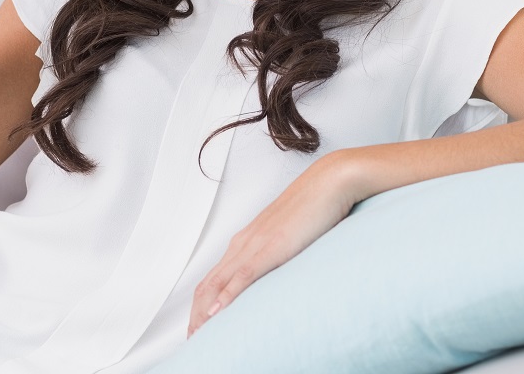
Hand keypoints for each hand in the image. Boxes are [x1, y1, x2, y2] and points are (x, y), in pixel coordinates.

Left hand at [187, 155, 356, 337]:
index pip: (214, 277)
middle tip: (193, 341)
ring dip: (205, 312)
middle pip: (208, 284)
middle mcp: (244, 242)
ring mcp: (256, 244)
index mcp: (247, 240)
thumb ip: (280, 254)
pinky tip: (218, 313)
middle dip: (196, 315)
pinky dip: (227, 296)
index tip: (199, 326)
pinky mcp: (271, 247)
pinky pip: (243, 275)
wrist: (330, 182)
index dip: (202, 304)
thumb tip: (280, 272)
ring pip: (218, 283)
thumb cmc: (315, 207)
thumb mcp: (291, 236)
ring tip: (198, 336)